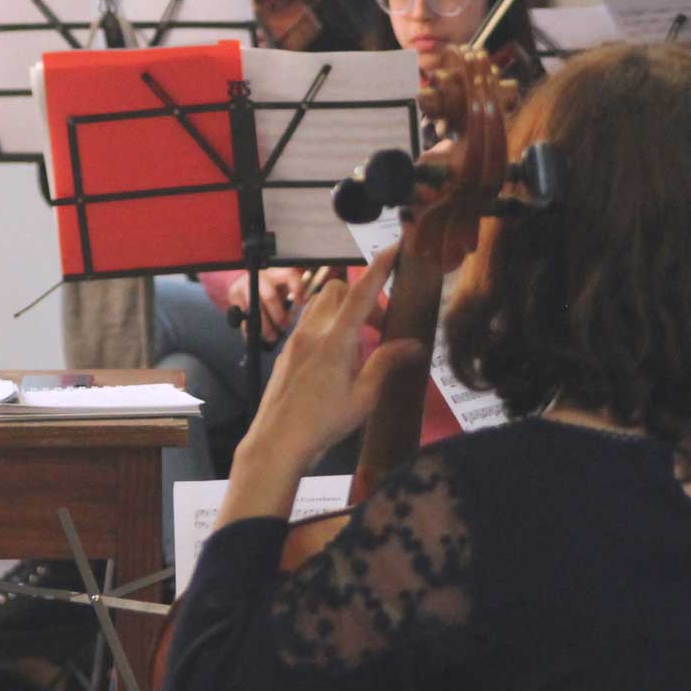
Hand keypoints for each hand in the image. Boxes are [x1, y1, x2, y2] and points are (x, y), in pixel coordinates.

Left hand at [219, 244, 425, 523]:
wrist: (276, 443)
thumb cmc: (323, 424)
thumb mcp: (364, 397)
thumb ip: (387, 364)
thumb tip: (414, 344)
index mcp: (336, 340)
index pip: (362, 292)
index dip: (380, 267)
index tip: (395, 247)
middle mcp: (314, 331)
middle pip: (338, 290)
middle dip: (362, 297)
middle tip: (379, 327)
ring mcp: (296, 339)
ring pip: (322, 303)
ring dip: (344, 310)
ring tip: (358, 344)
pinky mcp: (287, 350)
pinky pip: (310, 322)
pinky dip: (329, 326)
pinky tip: (337, 360)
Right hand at [227, 266, 306, 344]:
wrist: (249, 281)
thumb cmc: (274, 287)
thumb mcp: (286, 286)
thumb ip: (295, 294)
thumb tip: (307, 307)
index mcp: (278, 271)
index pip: (290, 275)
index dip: (297, 290)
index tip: (302, 304)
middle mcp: (261, 275)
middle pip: (269, 295)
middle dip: (278, 315)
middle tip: (284, 327)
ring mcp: (245, 284)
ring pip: (254, 307)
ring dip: (264, 325)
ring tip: (271, 336)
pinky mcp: (234, 294)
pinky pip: (242, 315)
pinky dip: (249, 328)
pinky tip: (256, 335)